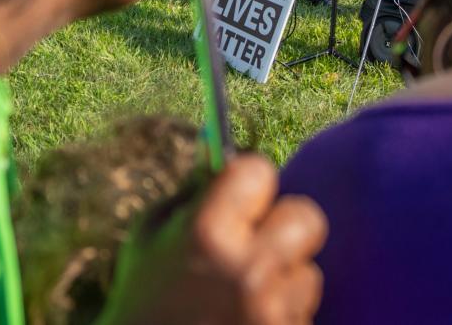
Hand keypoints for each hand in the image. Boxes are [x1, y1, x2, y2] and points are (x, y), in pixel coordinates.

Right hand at [102, 154, 327, 324]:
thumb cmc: (144, 299)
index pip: (259, 170)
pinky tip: (246, 321)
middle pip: (307, 217)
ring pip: (307, 273)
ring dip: (283, 281)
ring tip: (244, 298)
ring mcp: (269, 311)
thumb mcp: (151, 238)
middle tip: (260, 243)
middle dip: (286, 226)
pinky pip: (302, 313)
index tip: (244, 194)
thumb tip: (218, 144)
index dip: (251, 180)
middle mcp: (247, 269)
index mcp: (207, 234)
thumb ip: (191, 194)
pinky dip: (281, 316)